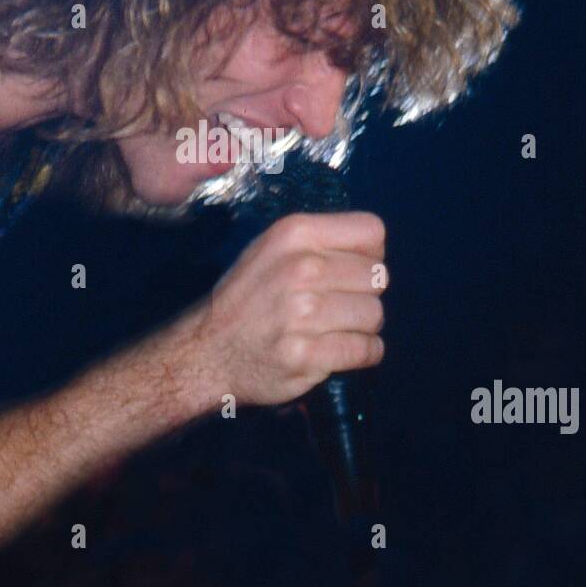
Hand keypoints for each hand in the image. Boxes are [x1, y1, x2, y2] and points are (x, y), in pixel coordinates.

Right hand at [191, 211, 386, 408]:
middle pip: (377, 276)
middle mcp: (301, 268)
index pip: (372, 231)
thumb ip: (320, 242)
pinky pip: (366, 350)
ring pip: (375, 314)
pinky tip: (343, 350)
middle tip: (338, 305)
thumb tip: (375, 253)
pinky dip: (364, 353)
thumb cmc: (247, 297)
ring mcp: (303, 314)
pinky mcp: (306, 355)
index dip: (369, 253)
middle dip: (364, 293)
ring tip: (336, 329)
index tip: (350, 271)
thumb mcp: (272, 249)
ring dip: (363, 326)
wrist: (208, 350)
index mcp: (294, 234)